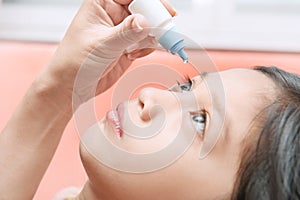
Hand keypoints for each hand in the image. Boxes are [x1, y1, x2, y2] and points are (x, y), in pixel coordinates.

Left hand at [42, 0, 175, 107]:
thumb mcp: (101, 45)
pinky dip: (148, 47)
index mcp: (101, 3)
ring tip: (147, 46)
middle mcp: (113, 14)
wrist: (72, 86)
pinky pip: (147, 41)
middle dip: (156, 19)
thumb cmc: (73, 62)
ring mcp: (122, 31)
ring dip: (153, 35)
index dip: (149, 2)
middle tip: (164, 30)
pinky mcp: (128, 46)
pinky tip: (135, 54)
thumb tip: (145, 21)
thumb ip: (125, 33)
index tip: (163, 12)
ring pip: (149, 25)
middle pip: (144, 7)